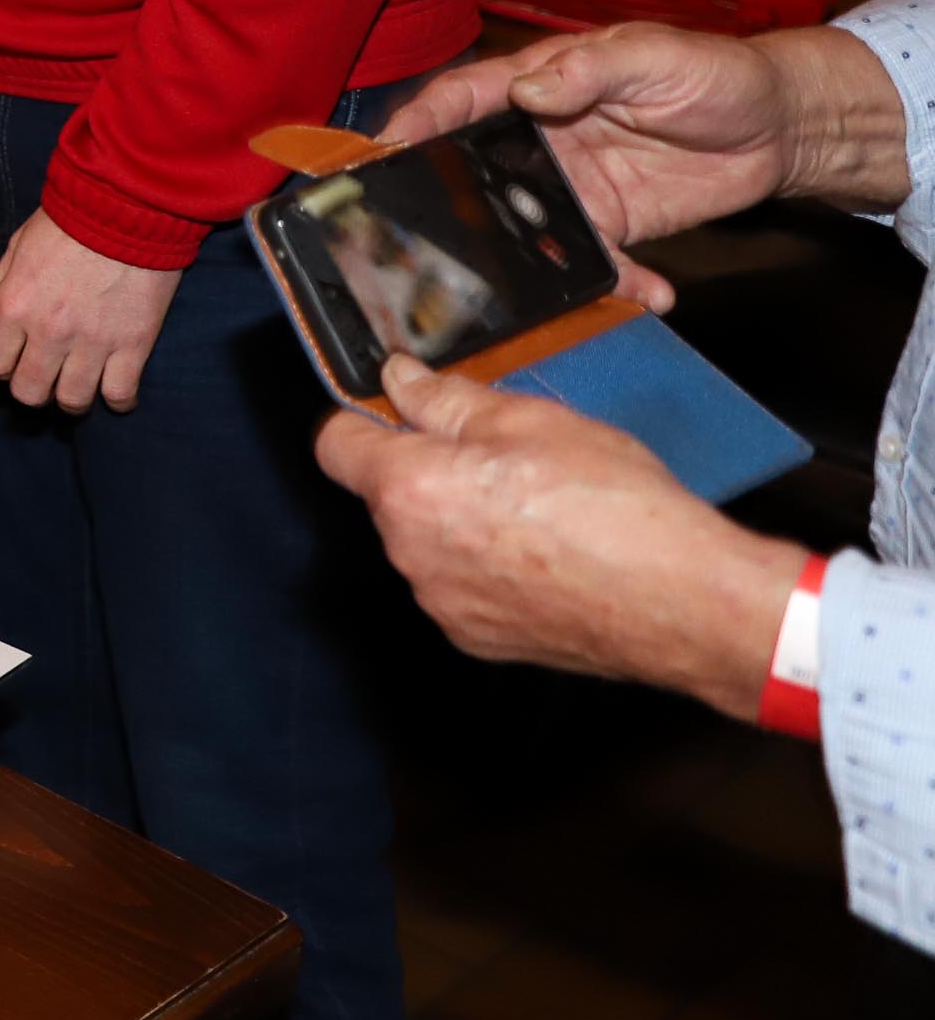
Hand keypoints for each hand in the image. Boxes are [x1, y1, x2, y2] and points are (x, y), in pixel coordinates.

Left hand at [0, 209, 183, 411]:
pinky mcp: (134, 344)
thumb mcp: (17, 248)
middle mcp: (49, 331)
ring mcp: (93, 341)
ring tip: (78, 383)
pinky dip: (117, 401)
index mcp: (15, 305)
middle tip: (45, 374)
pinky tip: (114, 392)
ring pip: (72, 400)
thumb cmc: (69, 221)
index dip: (1, 365)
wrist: (128, 206)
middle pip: (29, 392)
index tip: (15, 358)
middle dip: (33, 388)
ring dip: (71, 398)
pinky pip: (120, 394)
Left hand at [316, 353, 797, 716]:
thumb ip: (448, 398)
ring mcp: (442, 603)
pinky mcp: (479, 639)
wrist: (682, 602)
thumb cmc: (614, 508)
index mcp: (409, 490)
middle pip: (388, 496)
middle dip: (428, 471)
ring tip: (537, 508)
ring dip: (460, 521)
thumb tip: (402, 380)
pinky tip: (548, 554)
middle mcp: (409, 554)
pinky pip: (462, 586)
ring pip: (427, 543)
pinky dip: (489, 568)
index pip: (335, 444)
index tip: (401, 410)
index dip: (365, 420)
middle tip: (501, 457)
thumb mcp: (530, 420)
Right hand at [377, 23, 906, 307]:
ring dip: (520, 260)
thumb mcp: (655, 57)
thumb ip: (591, 69)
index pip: (462, 100)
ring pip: (522, 227)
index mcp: (539, 83)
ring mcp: (572, 186)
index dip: (419, 122)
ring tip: (521, 292)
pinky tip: (644, 294)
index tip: (384, 150)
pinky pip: (592, 261)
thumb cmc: (714, 71)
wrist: (781, 125)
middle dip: (444, 205)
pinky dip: (613, 284)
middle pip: (472, 171)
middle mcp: (541, 137)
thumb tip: (528, 88)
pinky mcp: (610, 226)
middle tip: (421, 241)